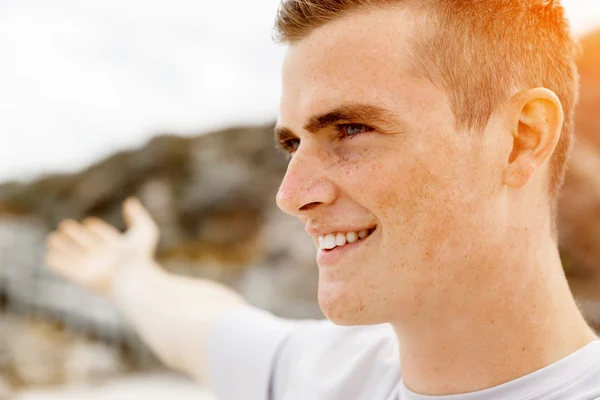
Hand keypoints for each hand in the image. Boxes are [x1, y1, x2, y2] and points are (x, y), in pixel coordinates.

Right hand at [45, 197, 159, 295]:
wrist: (131, 279)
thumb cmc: (139, 256)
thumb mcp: (144, 231)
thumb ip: (138, 215)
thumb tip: (129, 201)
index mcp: (118, 246)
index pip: (104, 235)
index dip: (96, 229)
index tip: (90, 224)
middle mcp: (104, 256)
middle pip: (87, 243)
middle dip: (75, 234)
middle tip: (65, 226)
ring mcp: (91, 266)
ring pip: (74, 255)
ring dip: (62, 246)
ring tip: (53, 238)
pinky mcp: (81, 277)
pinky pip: (66, 270)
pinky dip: (56, 262)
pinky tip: (49, 256)